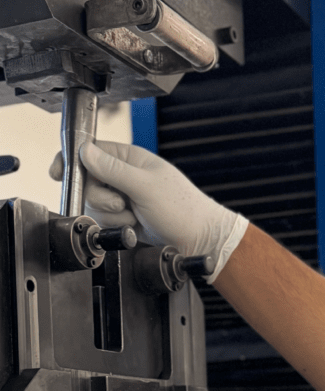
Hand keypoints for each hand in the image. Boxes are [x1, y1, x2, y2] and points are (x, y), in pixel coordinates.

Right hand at [50, 141, 247, 281]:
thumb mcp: (145, 186)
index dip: (73, 160)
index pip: (92, 151)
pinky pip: (105, 220)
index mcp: (131, 159)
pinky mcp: (126, 217)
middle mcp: (125, 176)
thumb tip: (85, 151)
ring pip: (95, 203)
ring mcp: (125, 197)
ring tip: (134, 216)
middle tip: (122, 203)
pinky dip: (117, 226)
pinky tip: (135, 226)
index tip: (60, 173)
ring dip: (112, 215)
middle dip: (101, 197)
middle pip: (88, 181)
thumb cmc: (182, 208)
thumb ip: (113, 169)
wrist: (198, 239)